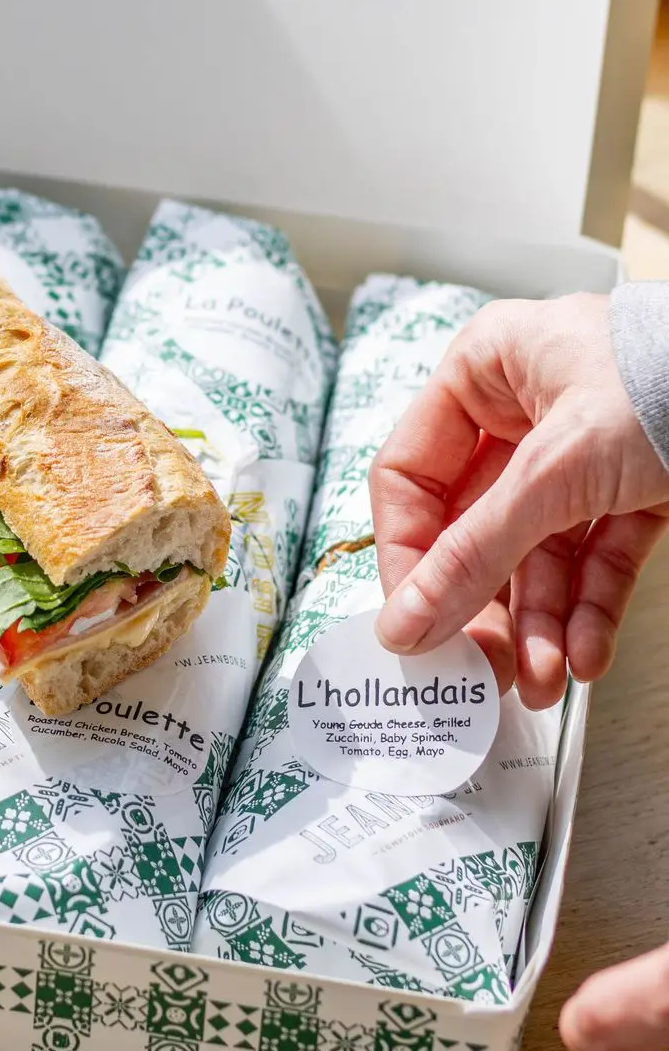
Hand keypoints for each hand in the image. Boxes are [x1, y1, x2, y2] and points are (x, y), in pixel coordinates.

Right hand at [368, 293, 668, 706]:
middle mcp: (523, 411)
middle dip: (485, 606)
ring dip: (538, 624)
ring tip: (542, 679)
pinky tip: (583, 654)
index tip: (415, 621)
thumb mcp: (555, 472)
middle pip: (473, 529)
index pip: (411, 476)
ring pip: (536, 554)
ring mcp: (578, 454)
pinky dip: (588, 610)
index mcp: (483, 371)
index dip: (407, 554)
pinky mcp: (631, 490)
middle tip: (482, 667)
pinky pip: (593, 559)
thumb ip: (477, 554)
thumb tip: (408, 621)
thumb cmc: (666, 376)